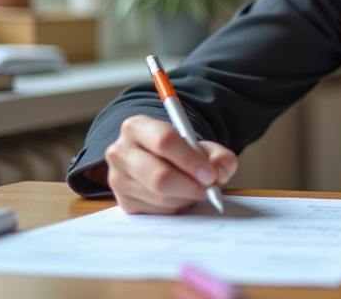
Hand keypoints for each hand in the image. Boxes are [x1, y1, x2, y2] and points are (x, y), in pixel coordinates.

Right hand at [103, 114, 237, 213]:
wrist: (156, 162)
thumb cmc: (177, 151)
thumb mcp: (199, 145)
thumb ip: (218, 155)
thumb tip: (222, 171)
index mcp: (137, 127)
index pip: (164, 141)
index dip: (190, 159)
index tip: (210, 174)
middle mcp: (121, 152)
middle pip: (158, 176)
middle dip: (190, 185)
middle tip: (209, 188)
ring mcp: (118, 179)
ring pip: (160, 196)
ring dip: (186, 197)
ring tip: (195, 189)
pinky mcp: (124, 202)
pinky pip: (157, 211)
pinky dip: (176, 207)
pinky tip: (180, 196)